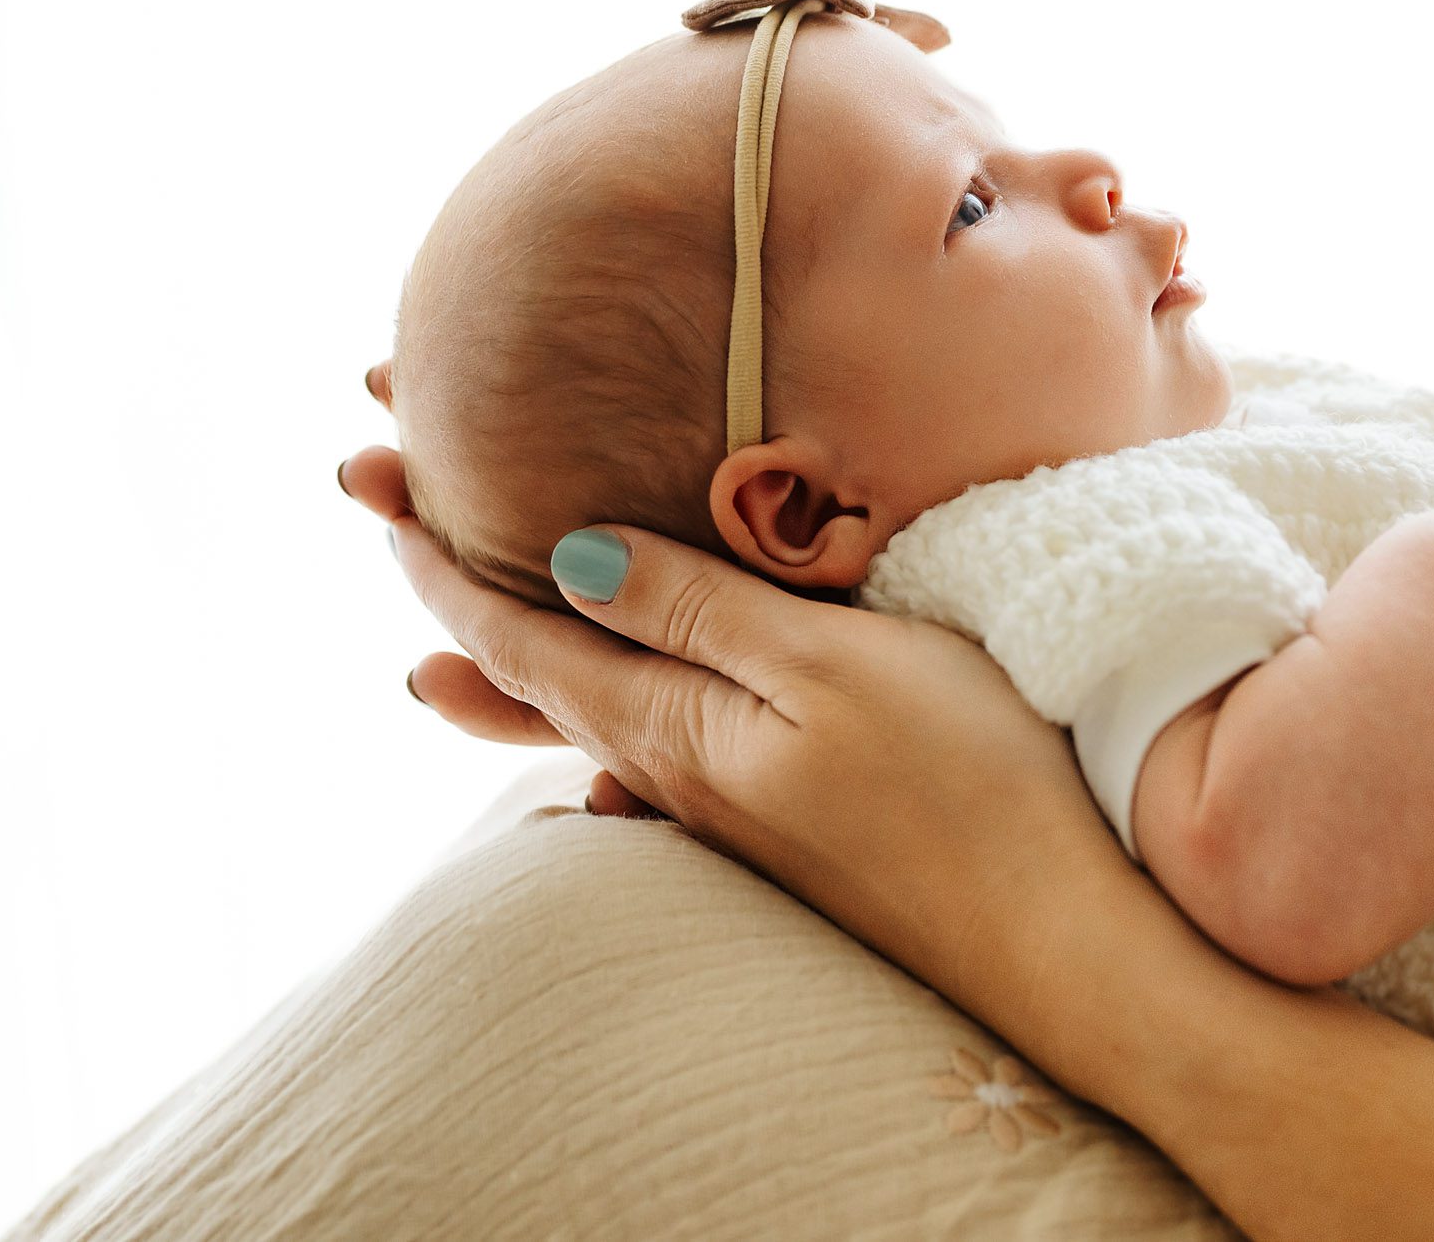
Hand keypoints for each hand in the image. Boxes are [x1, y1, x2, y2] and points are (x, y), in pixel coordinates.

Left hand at [336, 441, 1138, 1021]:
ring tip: (444, 671)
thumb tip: (566, 557)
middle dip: (462, 615)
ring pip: (597, 726)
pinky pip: (660, 765)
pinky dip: (604, 729)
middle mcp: (682, 777)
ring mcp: (736, 814)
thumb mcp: (828, 664)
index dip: (449, 565)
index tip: (380, 497)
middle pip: (543, 682)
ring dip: (520, 677)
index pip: (527, 634)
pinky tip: (600, 766)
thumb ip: (700, 609)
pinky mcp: (789, 831)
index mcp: (676, 724)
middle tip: (392, 545)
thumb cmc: (963, 780)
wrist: (1053, 936)